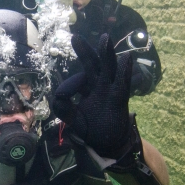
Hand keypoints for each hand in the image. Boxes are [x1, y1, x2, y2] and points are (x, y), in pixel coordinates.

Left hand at [53, 34, 131, 156]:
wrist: (107, 147)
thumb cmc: (91, 131)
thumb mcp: (73, 120)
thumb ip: (64, 108)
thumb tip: (57, 94)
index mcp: (88, 89)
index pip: (79, 79)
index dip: (70, 84)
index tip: (62, 96)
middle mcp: (100, 87)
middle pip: (93, 65)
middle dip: (86, 52)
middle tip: (76, 38)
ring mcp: (110, 92)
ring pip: (109, 69)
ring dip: (107, 54)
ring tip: (105, 38)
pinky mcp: (119, 101)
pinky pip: (122, 84)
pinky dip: (124, 72)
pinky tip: (127, 58)